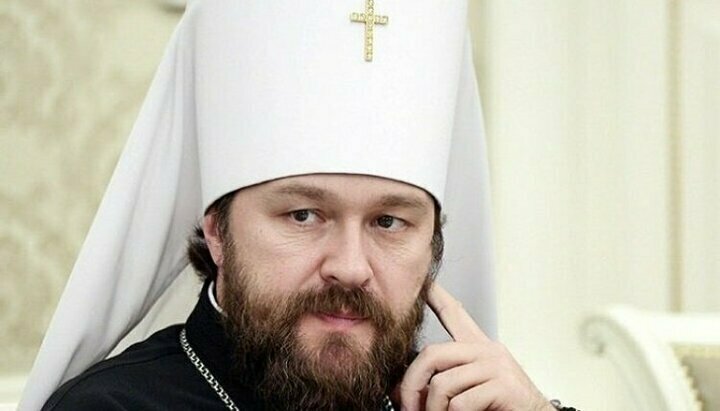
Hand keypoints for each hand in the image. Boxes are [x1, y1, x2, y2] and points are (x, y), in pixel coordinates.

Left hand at [397, 283, 552, 410]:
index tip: (423, 282)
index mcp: (479, 349)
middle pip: (432, 353)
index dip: (436, 297)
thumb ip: (439, 384)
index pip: (454, 313)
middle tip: (408, 407)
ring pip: (442, 383)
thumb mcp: (465, 392)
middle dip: (412, 383)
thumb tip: (400, 390)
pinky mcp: (504, 386)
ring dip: (433, 409)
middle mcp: (488, 351)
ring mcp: (497, 366)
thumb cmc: (504, 408)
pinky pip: (460, 403)